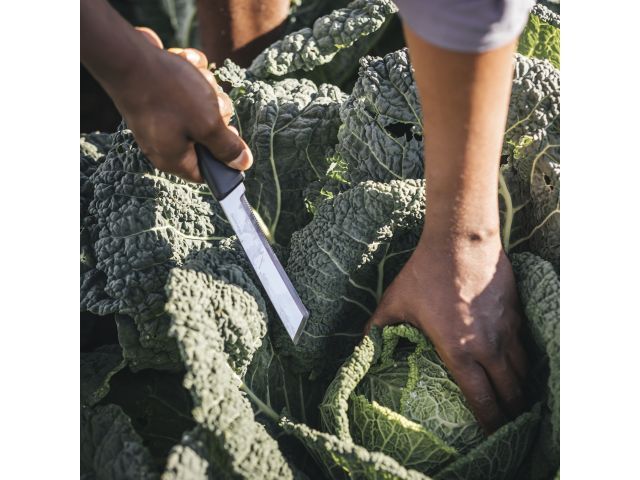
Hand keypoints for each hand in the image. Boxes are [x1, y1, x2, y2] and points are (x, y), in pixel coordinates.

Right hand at [104, 27, 251, 181]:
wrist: (127, 55)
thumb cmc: (168, 93)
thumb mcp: (207, 123)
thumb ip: (226, 147)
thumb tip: (243, 164)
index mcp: (174, 158)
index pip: (207, 171)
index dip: (225, 156)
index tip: (231, 134)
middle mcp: (165, 143)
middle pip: (207, 137)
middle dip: (216, 113)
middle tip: (210, 99)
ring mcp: (159, 119)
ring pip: (200, 108)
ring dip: (205, 88)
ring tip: (193, 76)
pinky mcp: (157, 97)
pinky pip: (185, 88)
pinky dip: (189, 73)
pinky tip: (182, 62)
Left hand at [366, 236, 527, 432]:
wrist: (461, 241)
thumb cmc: (425, 273)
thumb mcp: (394, 303)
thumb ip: (376, 329)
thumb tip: (360, 347)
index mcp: (460, 352)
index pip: (482, 400)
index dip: (489, 424)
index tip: (490, 437)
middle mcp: (489, 348)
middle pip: (511, 394)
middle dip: (510, 415)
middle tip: (507, 427)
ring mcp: (507, 331)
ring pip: (523, 373)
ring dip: (521, 392)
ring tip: (517, 404)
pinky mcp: (517, 315)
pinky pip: (525, 348)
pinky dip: (524, 365)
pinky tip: (519, 369)